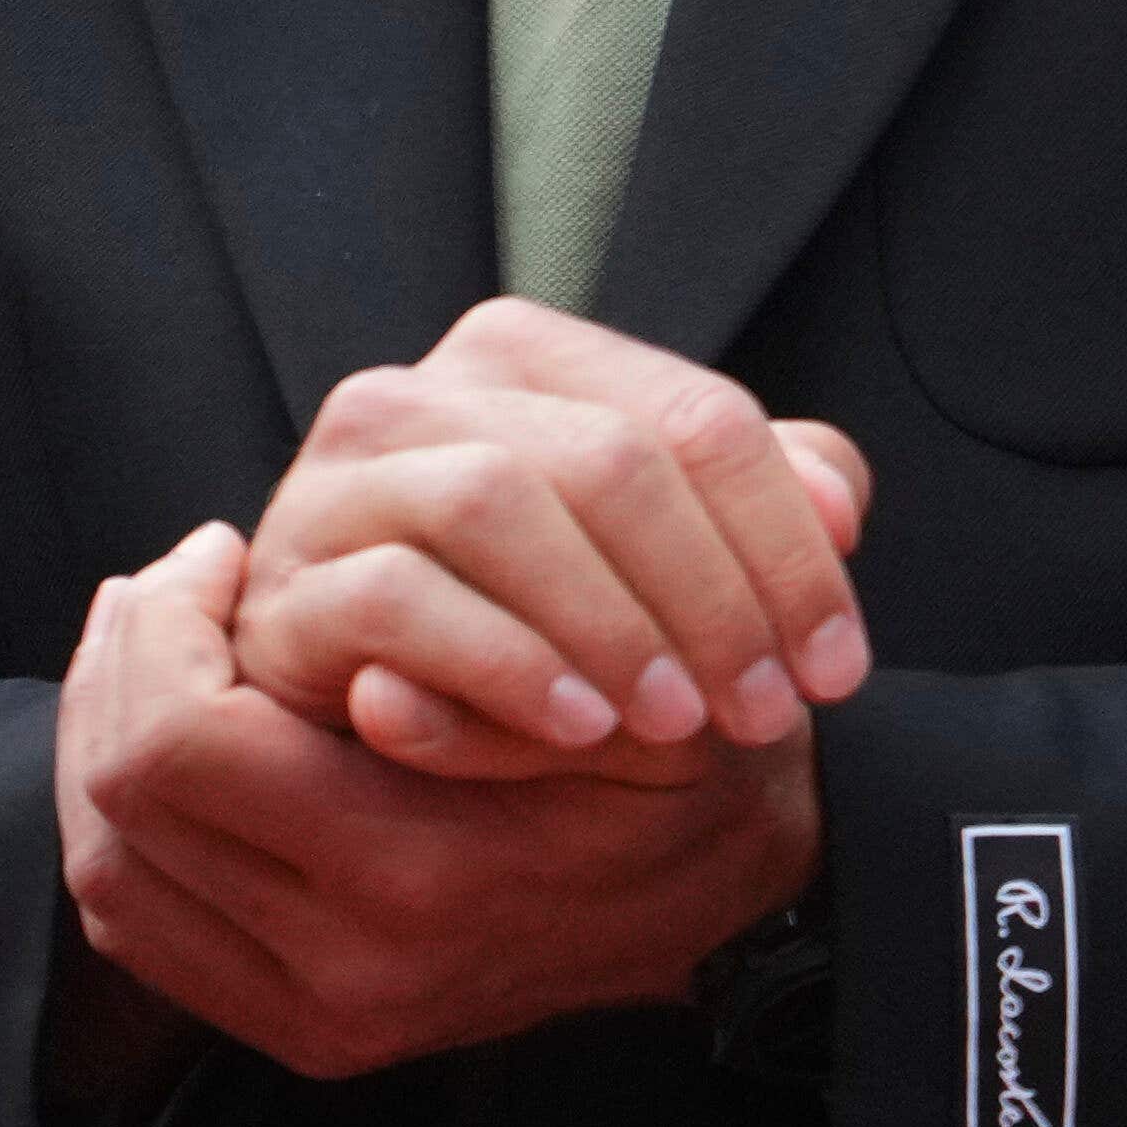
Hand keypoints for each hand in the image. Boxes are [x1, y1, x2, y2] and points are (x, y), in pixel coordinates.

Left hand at [55, 524, 821, 1088]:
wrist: (734, 921)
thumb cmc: (688, 774)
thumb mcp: (641, 713)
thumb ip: (502, 696)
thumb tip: (370, 686)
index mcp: (417, 882)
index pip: (183, 746)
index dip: (168, 628)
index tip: (218, 547)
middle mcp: (346, 975)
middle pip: (119, 802)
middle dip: (119, 661)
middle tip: (169, 578)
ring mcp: (314, 1015)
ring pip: (110, 867)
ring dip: (107, 729)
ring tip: (154, 636)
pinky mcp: (300, 1030)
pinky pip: (142, 924)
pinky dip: (125, 818)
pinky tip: (165, 728)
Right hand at [229, 299, 871, 782]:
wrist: (388, 767)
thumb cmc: (550, 648)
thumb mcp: (676, 578)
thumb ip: (765, 514)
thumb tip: (840, 504)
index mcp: (525, 359)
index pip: (697, 418)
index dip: (788, 544)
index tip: (837, 667)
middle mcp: (421, 394)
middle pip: (608, 458)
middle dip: (710, 595)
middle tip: (764, 712)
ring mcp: (336, 485)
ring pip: (494, 500)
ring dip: (607, 622)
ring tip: (673, 722)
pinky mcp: (286, 589)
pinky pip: (396, 595)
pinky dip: (502, 662)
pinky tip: (574, 726)